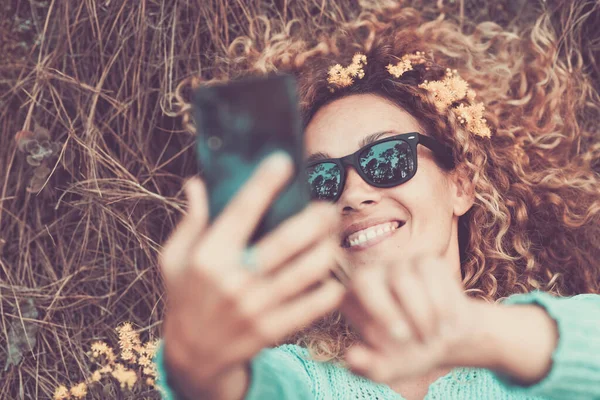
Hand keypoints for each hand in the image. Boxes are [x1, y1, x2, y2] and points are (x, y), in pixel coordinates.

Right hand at [160, 153, 344, 398]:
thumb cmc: (185, 297)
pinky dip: (331, 288)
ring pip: (306, 271)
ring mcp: (254, 308)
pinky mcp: (272, 330)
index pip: (241, 211)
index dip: (264, 183)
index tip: (283, 162)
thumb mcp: (174, 258)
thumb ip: (190, 221)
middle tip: (328, 207)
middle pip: (286, 241)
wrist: (193, 355)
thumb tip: (195, 183)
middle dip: (315, 218)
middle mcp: (232, 281)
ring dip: (328, 249)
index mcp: (208, 257)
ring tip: (334, 237)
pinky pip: (313, 306)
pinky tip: (335, 275)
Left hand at [340, 255, 481, 384]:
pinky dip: (441, 302)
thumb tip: (350, 358)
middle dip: (387, 310)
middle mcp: (371, 276)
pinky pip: (431, 273)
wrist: (444, 342)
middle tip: (406, 339)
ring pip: (403, 279)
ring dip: (420, 314)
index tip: (398, 338)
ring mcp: (397, 265)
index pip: (345, 295)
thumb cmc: (407, 355)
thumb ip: (366, 367)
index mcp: (352, 299)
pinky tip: (445, 324)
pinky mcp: (426, 261)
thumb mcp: (387, 369)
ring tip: (430, 338)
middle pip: (366, 278)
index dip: (371, 313)